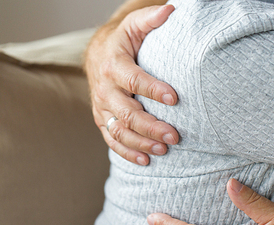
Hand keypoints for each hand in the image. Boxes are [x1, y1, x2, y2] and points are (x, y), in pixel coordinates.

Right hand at [85, 4, 178, 165]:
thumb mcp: (134, 27)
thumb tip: (171, 10)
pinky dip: (128, 152)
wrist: (98, 56)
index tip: (175, 98)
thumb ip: (151, 20)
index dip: (153, 89)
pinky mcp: (103, 120)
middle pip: (128, 113)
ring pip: (120, 131)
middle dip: (151, 127)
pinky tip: (146, 160)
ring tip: (164, 150)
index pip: (134, 80)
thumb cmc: (123, 42)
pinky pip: (112, 141)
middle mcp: (106, 90)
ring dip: (142, 143)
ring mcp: (103, 108)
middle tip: (175, 136)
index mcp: (114, 66)